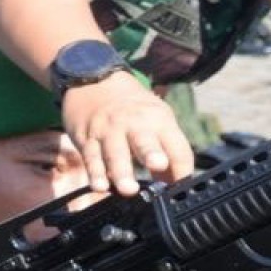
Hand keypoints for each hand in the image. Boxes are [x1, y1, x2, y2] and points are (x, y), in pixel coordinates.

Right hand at [61, 70, 194, 192]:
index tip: (180, 189)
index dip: (182, 170)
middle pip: (145, 140)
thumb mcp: (157, 120)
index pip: (177, 147)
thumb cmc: (133, 109)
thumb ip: (167, 152)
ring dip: (122, 172)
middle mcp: (134, 124)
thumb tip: (176, 184)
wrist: (95, 81)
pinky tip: (100, 186)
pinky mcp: (88, 139)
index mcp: (158, 120)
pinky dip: (95, 173)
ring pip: (116, 153)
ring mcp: (109, 131)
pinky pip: (92, 158)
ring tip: (128, 189)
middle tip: (159, 165)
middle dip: (152, 153)